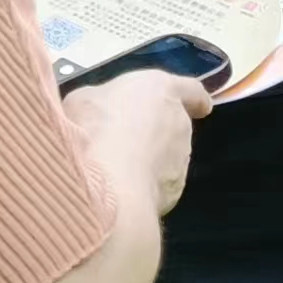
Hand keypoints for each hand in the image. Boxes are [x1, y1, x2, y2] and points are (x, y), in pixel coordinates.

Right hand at [64, 70, 211, 216]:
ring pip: (166, 158)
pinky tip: (116, 193)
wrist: (104, 181)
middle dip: (153, 135)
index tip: (200, 106)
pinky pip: (157, 186)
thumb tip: (98, 112)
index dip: (192, 98)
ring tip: (112, 171)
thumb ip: (100, 103)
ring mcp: (181, 159)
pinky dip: (142, 187)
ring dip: (147, 162)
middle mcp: (180, 123)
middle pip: (173, 126)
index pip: (190, 90)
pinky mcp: (173, 192)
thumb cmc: (93, 127)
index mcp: (162, 89)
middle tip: (121, 143)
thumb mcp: (82, 100)